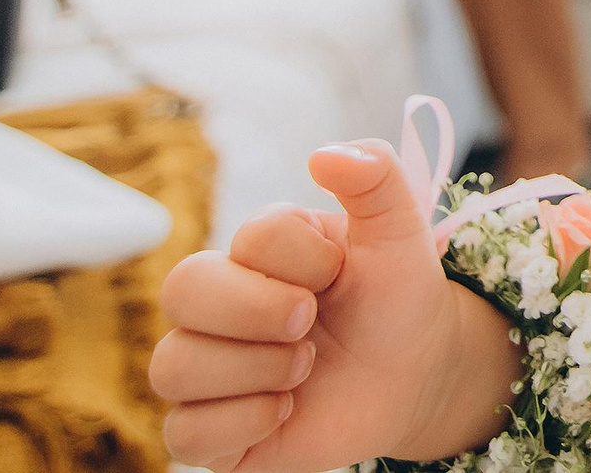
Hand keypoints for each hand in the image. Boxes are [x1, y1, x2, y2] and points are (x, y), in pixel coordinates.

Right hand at [154, 142, 517, 470]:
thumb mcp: (399, 231)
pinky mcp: (214, 431)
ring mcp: (210, 368)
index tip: (338, 274)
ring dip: (255, 370)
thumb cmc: (397, 299)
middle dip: (257, 310)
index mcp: (258, 250)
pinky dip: (243, 424)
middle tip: (310, 323)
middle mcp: (220, 305)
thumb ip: (375, 176)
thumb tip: (324, 155)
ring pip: (174, 366)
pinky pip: (186, 434)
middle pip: (181, 290)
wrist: (416, 376)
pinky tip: (285, 412)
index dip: (301, 259)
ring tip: (304, 370)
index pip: (249, 237)